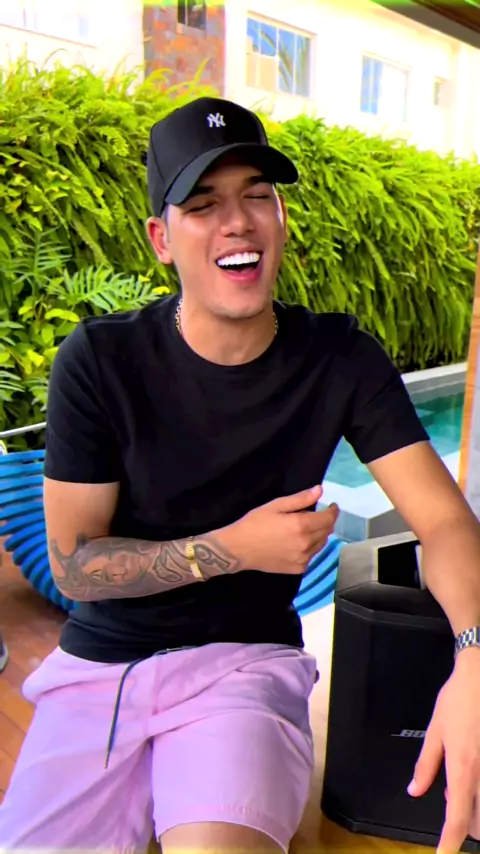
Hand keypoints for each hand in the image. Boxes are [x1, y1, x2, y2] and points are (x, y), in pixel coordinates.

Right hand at [220, 485, 338, 574]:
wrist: (238, 549)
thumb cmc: (255, 523)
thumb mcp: (276, 505)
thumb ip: (300, 499)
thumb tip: (320, 490)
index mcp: (301, 525)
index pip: (328, 518)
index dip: (333, 511)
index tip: (332, 506)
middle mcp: (306, 544)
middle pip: (327, 531)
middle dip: (326, 521)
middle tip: (319, 515)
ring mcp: (303, 558)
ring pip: (321, 544)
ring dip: (319, 534)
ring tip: (308, 528)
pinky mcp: (298, 568)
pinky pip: (312, 555)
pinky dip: (311, 547)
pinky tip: (299, 542)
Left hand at [407, 649, 479, 851]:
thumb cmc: (459, 700)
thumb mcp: (435, 731)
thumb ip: (426, 766)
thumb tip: (416, 791)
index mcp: (463, 768)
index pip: (458, 820)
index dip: (449, 843)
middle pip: (479, 823)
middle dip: (467, 825)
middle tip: (453, 806)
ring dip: (476, 808)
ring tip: (463, 786)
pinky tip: (473, 772)